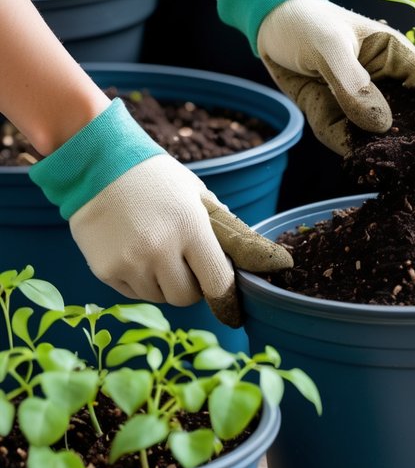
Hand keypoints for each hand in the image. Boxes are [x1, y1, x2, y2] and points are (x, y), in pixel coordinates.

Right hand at [29, 100, 291, 325]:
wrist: (96, 164)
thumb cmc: (155, 178)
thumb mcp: (197, 194)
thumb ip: (228, 229)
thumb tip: (265, 259)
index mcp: (191, 228)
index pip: (218, 283)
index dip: (226, 296)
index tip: (229, 303)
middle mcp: (160, 251)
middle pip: (187, 298)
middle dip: (192, 286)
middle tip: (186, 262)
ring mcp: (130, 263)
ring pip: (159, 298)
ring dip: (164, 283)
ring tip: (156, 250)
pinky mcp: (105, 271)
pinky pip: (133, 293)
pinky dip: (139, 281)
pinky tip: (134, 251)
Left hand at [257, 0, 414, 153]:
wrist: (270, 24)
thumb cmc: (306, 23)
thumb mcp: (328, 47)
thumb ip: (353, 84)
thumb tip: (382, 126)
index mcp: (398, 57)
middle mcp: (387, 83)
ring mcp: (363, 102)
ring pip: (382, 137)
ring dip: (382, 154)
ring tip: (385, 169)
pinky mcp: (340, 115)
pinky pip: (349, 140)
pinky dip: (352, 151)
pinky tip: (357, 161)